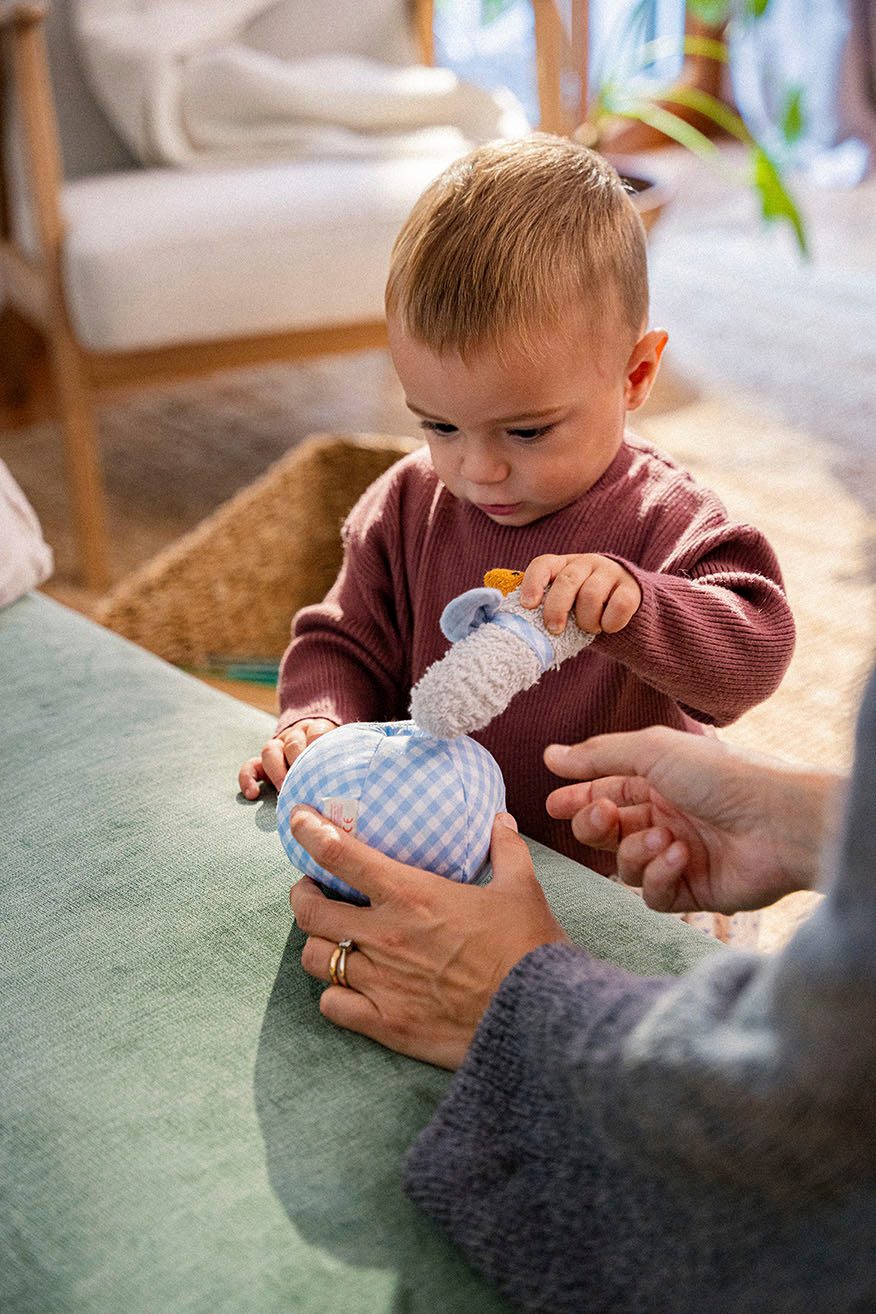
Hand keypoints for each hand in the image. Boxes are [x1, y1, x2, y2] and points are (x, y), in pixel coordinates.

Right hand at [237, 718, 337, 799]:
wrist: (314, 745)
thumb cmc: (331, 758)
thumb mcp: (340, 752)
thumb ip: (344, 759)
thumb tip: (355, 776)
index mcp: (317, 731)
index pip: (317, 733)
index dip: (318, 746)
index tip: (324, 767)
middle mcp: (295, 735)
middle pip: (293, 742)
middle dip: (297, 763)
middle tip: (305, 784)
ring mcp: (277, 747)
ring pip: (270, 750)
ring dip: (277, 772)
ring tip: (284, 790)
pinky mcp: (263, 762)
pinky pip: (250, 766)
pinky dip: (248, 779)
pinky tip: (252, 794)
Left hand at [289, 811, 567, 1068]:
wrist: (538, 1014)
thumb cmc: (529, 947)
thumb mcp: (521, 888)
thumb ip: (506, 849)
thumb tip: (502, 819)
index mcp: (411, 894)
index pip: (340, 854)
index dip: (310, 832)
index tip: (299, 820)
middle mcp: (384, 935)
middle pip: (309, 910)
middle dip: (302, 895)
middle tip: (311, 890)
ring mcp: (380, 982)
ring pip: (315, 958)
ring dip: (318, 945)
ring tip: (330, 939)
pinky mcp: (385, 1023)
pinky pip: (331, 1006)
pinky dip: (333, 995)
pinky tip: (347, 989)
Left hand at [519, 553, 640, 634]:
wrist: (623, 605)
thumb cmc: (583, 608)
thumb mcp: (564, 603)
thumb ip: (546, 608)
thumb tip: (523, 629)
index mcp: (563, 564)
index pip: (543, 565)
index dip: (533, 584)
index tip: (528, 605)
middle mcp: (586, 562)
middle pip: (567, 581)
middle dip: (557, 608)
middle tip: (555, 629)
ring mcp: (610, 572)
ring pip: (591, 595)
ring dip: (587, 620)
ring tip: (589, 628)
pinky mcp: (631, 587)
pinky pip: (620, 604)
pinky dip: (611, 622)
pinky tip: (608, 627)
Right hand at [544, 727, 841, 913]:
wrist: (777, 822)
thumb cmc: (721, 776)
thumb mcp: (652, 751)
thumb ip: (598, 755)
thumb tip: (551, 755)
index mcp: (659, 782)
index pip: (605, 792)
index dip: (578, 799)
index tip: (554, 802)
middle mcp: (666, 818)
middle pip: (607, 832)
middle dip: (595, 825)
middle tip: (603, 817)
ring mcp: (678, 857)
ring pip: (625, 865)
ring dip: (635, 851)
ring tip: (664, 836)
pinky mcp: (693, 892)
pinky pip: (653, 894)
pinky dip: (659, 876)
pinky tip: (680, 857)